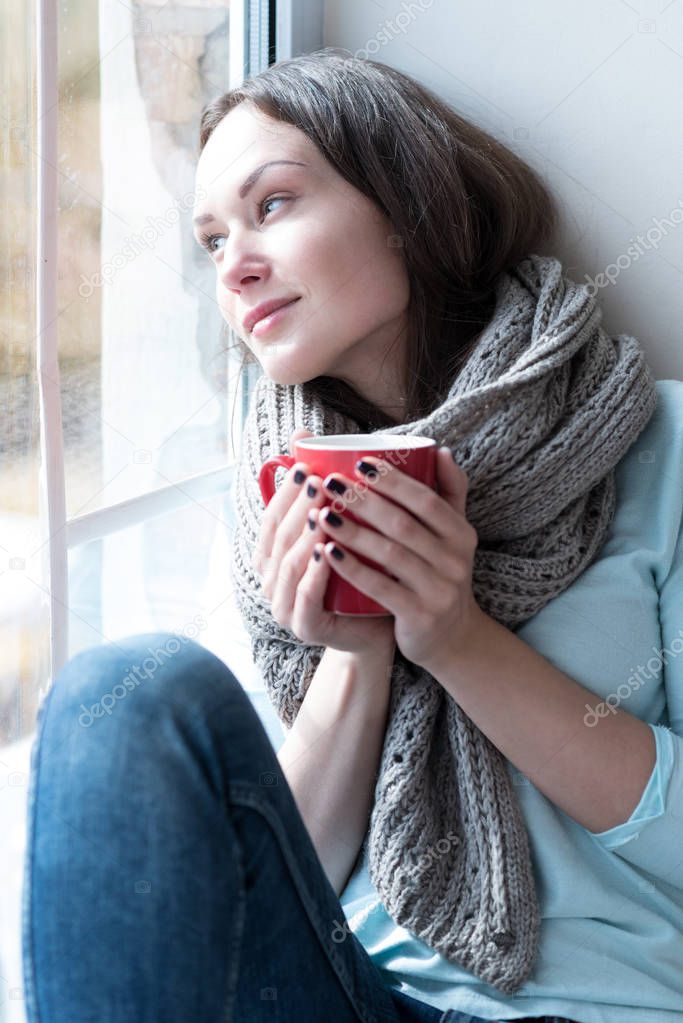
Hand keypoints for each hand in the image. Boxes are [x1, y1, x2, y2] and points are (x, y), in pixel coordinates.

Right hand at [253, 429, 395, 657]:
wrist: (381, 625)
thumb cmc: (362, 570)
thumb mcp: (344, 524)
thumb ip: (327, 487)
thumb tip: (305, 432)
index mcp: (276, 555)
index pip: (273, 516)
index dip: (284, 490)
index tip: (304, 463)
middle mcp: (273, 579)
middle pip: (278, 537)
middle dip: (295, 507)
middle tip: (318, 480)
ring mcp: (286, 605)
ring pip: (289, 564)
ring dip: (304, 535)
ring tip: (322, 509)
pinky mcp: (305, 627)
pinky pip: (305, 597)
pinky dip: (314, 574)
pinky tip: (326, 552)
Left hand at [311, 448, 483, 672]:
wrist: (451, 638)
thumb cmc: (441, 576)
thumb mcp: (454, 537)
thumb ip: (450, 493)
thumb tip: (442, 451)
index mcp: (461, 534)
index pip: (427, 500)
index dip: (394, 480)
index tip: (360, 462)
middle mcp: (455, 560)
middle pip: (404, 524)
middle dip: (365, 501)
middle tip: (331, 483)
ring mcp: (439, 590)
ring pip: (390, 554)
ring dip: (353, 532)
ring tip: (321, 514)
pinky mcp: (419, 616)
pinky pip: (381, 588)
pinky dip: (353, 568)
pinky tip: (327, 552)